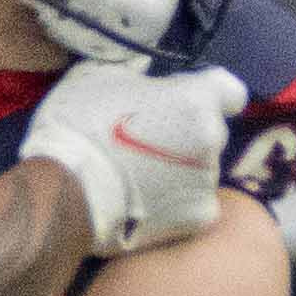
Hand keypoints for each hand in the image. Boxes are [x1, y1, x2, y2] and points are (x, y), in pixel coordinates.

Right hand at [27, 59, 248, 257]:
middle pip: (210, 132)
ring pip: (202, 170)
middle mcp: (212, 137)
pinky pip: (195, 204)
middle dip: (186, 135)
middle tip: (148, 144)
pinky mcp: (200, 217)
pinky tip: (148, 205)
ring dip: (180, 171)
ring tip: (140, 179)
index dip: (210, 97)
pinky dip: (177, 205)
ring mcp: (209, 180)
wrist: (66, 187)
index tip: (186, 103)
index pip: (229, 92)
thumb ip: (136, 79)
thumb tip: (141, 83)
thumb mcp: (99, 77)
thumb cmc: (80, 124)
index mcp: (196, 98)